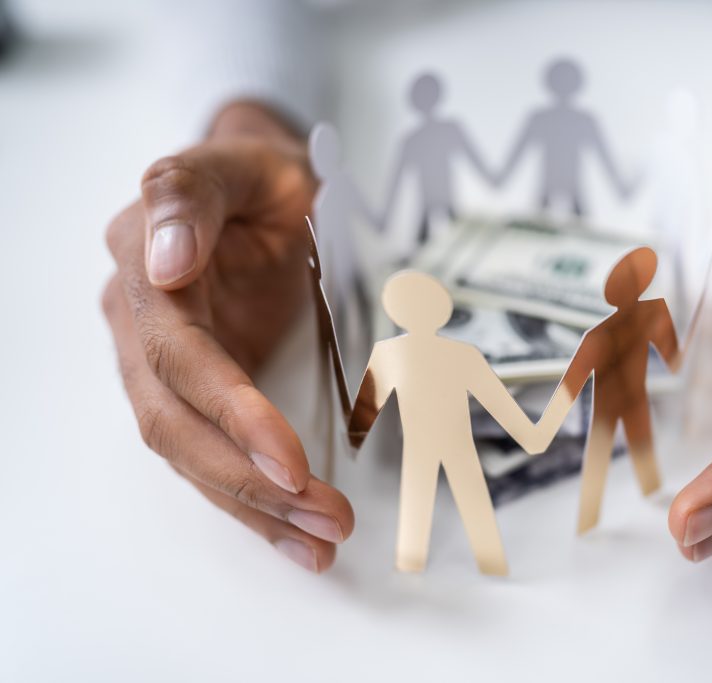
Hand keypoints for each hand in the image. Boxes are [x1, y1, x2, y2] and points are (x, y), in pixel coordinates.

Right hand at [103, 102, 353, 572]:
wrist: (262, 192)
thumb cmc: (262, 174)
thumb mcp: (243, 162)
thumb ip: (193, 193)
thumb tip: (163, 261)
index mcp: (142, 259)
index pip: (177, 350)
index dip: (229, 407)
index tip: (286, 456)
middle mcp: (137, 319)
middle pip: (174, 419)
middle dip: (249, 474)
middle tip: (323, 512)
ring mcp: (157, 360)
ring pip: (188, 451)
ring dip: (253, 503)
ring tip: (321, 539)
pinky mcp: (189, 391)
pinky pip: (208, 455)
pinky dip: (250, 502)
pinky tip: (294, 538)